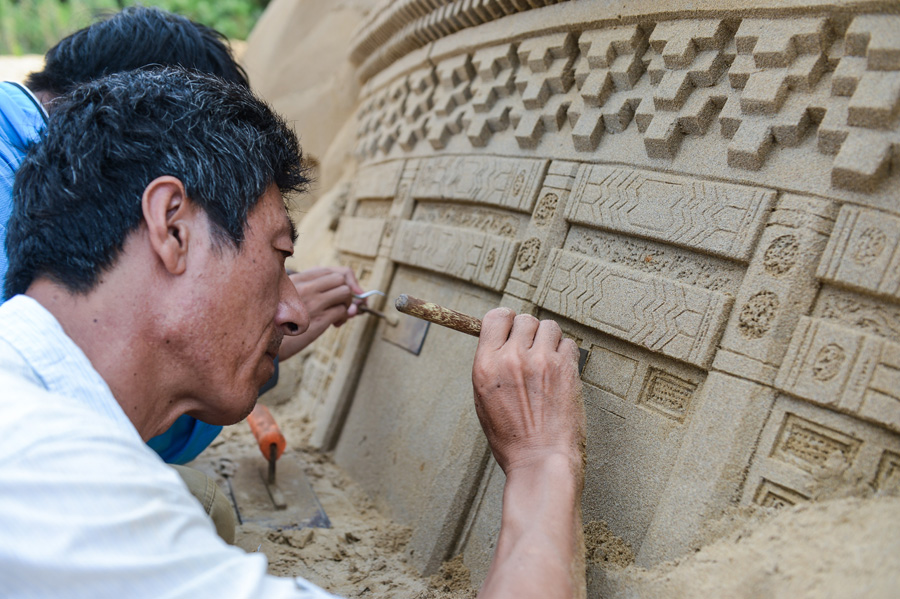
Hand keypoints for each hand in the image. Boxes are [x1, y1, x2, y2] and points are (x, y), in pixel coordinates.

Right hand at [277, 266, 363, 360]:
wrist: (266, 343)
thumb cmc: (279, 323)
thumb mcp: (289, 300)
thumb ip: (315, 293)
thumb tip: (354, 297)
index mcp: (296, 280)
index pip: (328, 270)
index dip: (343, 279)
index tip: (347, 290)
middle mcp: (305, 288)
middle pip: (340, 278)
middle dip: (348, 291)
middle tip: (343, 304)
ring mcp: (312, 302)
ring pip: (345, 291)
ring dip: (347, 304)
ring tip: (338, 314)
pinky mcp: (319, 319)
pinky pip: (342, 310)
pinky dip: (344, 317)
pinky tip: (335, 324)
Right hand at [472, 308, 584, 474]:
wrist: (540, 460)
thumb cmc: (512, 440)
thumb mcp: (484, 401)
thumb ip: (491, 368)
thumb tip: (500, 344)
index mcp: (486, 366)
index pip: (496, 317)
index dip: (507, 322)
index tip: (513, 331)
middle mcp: (511, 358)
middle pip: (525, 319)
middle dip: (530, 333)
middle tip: (534, 352)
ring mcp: (541, 361)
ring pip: (550, 327)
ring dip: (550, 341)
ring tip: (549, 363)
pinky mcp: (565, 369)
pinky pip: (569, 345)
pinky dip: (567, 355)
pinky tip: (561, 374)